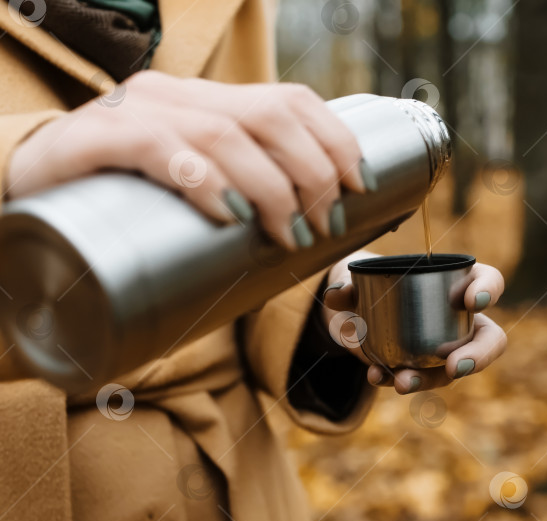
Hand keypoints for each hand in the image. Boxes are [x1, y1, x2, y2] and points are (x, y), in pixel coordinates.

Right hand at [6, 71, 367, 249]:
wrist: (26, 204)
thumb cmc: (125, 207)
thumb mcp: (194, 192)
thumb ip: (239, 197)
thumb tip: (307, 241)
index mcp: (207, 103)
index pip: (290, 101)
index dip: (335, 140)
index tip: (358, 185)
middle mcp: (176, 97)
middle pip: (269, 115)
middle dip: (313, 172)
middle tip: (322, 223)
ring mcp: (134, 114)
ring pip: (223, 133)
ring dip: (271, 187)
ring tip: (288, 233)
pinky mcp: (94, 140)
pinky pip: (157, 148)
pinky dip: (202, 181)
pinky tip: (228, 215)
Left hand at [322, 251, 506, 393]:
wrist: (353, 309)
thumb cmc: (370, 280)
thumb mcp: (358, 278)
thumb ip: (348, 285)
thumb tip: (337, 294)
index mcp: (456, 280)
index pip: (489, 281)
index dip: (489, 290)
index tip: (471, 301)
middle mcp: (459, 317)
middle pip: (489, 339)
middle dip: (478, 356)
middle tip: (455, 366)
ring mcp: (445, 347)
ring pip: (454, 369)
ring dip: (431, 379)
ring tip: (404, 383)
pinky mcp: (422, 368)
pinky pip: (420, 379)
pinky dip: (397, 380)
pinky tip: (378, 377)